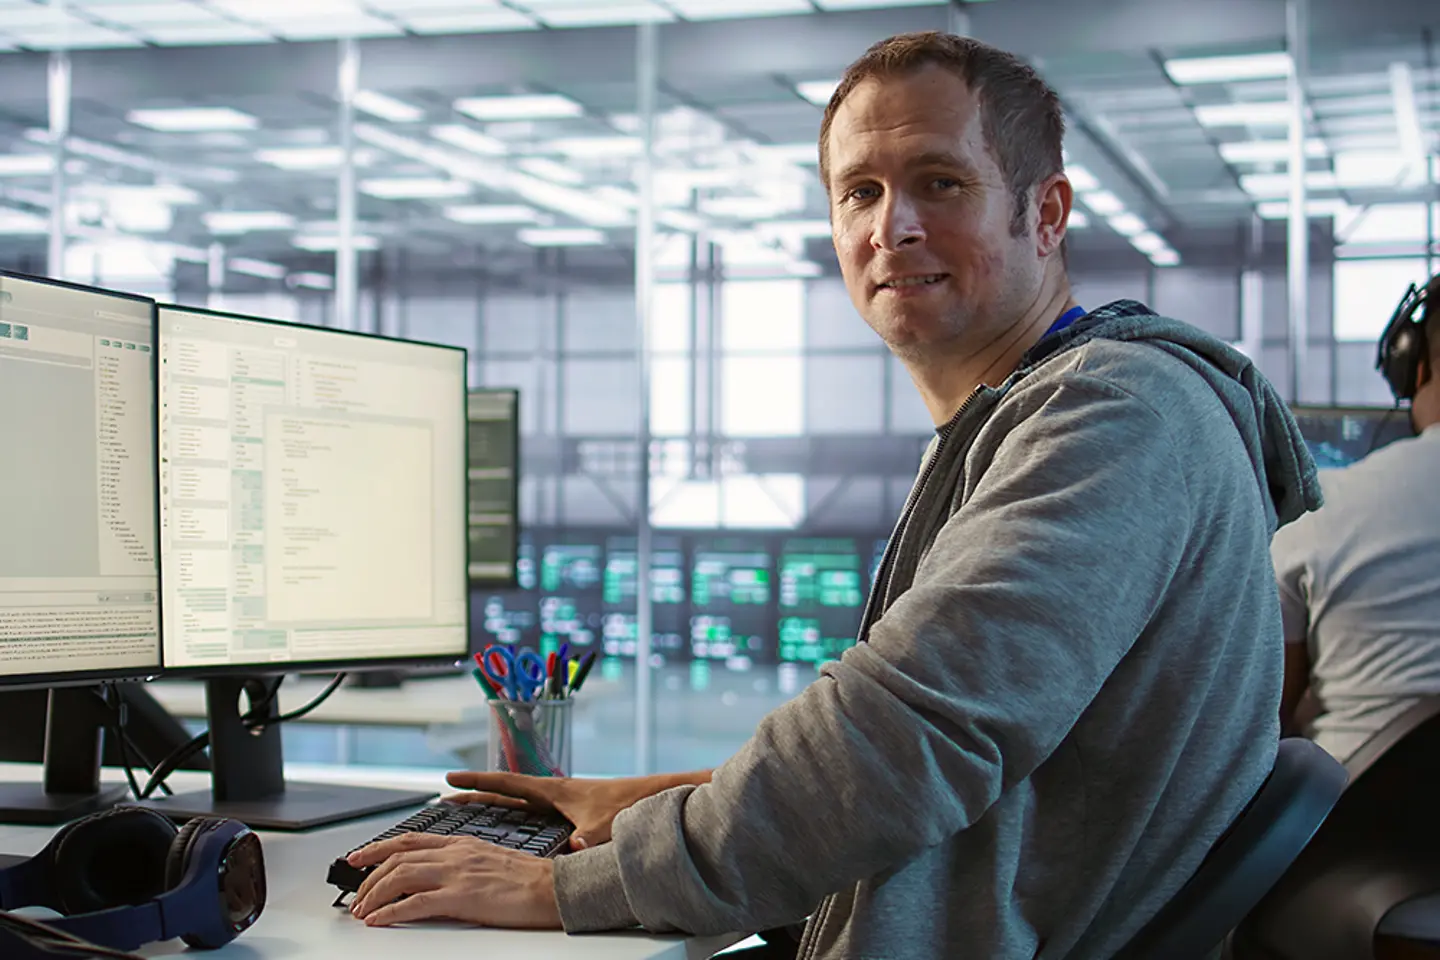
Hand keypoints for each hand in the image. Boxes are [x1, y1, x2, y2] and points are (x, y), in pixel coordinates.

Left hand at [347, 833, 560, 928]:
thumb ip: (462, 864)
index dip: (378, 848)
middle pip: (397, 858)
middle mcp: (455, 853)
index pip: (409, 840)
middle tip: (355, 896)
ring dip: (374, 895)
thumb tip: (438, 878)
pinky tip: (380, 921)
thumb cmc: (530, 880)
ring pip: (400, 876)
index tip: (359, 857)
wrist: (553, 888)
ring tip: (362, 911)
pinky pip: (415, 904)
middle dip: (368, 877)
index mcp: (462, 843)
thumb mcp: (490, 861)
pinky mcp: (461, 896)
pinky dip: (390, 913)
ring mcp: (457, 873)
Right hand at [443, 769, 709, 849]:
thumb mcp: (604, 825)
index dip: (477, 782)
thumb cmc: (631, 804)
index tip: (450, 780)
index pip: (507, 783)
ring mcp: (563, 801)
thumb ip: (587, 838)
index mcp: (554, 790)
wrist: (656, 796)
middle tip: (448, 801)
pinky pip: (535, 814)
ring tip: (472, 815)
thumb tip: (574, 849)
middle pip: (507, 793)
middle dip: (477, 795)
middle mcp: (555, 792)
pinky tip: (515, 834)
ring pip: (520, 803)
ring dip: (496, 806)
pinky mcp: (574, 811)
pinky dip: (518, 818)